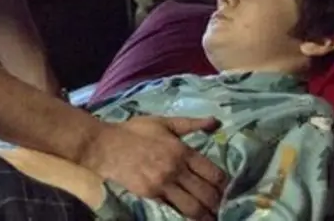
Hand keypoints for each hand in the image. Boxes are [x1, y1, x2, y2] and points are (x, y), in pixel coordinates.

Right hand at [79, 116, 225, 219]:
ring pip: (193, 207)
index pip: (213, 173)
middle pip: (207, 193)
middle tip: (222, 207)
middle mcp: (176, 168)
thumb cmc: (134, 131)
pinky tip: (190, 216)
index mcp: (182, 150)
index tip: (227, 189)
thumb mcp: (163, 122)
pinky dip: (184, 214)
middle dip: (218, 203)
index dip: (224, 185)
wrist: (105, 145)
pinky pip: (174, 209)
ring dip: (206, 214)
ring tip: (211, 217)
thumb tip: (216, 122)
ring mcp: (163, 184)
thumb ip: (190, 124)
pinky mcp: (150, 195)